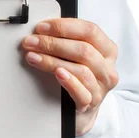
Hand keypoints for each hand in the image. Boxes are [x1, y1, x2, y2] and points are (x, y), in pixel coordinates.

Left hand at [21, 18, 118, 135]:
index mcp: (107, 50)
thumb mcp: (76, 56)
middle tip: (31, 42)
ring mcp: (100, 87)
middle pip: (83, 50)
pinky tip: (57, 74)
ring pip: (80, 69)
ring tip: (34, 57)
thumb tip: (41, 31)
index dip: (63, 27)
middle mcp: (107, 68)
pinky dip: (69, 81)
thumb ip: (66, 41)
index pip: (89, 31)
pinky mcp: (90, 103)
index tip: (41, 28)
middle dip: (52, 43)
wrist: (80, 111)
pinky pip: (82, 92)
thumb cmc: (78, 78)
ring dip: (52, 61)